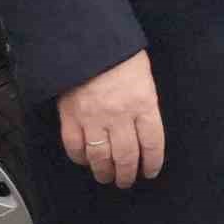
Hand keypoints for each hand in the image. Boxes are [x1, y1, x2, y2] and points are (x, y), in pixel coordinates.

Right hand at [58, 50, 164, 187]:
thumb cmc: (122, 55)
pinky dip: (79, 158)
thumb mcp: (145, 77)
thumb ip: (145, 102)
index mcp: (144, 104)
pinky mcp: (71, 118)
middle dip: (127, 173)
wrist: (89, 43)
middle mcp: (120, 116)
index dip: (152, 162)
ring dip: (104, 171)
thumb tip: (144, 125)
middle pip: (126, 155)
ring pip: (100, 157)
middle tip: (126, 181)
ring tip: (107, 177)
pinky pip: (75, 147)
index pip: (152, 142)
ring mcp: (93, 119)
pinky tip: (85, 161)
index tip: (150, 171)